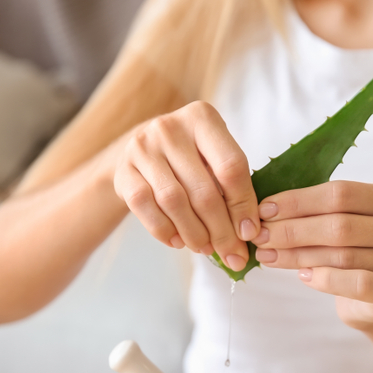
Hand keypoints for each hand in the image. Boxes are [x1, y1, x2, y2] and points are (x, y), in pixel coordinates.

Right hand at [113, 101, 259, 270]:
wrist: (142, 150)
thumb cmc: (190, 157)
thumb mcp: (214, 157)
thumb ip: (232, 186)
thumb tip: (247, 233)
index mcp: (203, 118)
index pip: (231, 167)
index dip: (243, 205)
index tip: (249, 233)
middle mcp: (170, 127)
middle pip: (203, 190)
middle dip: (221, 230)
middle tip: (231, 254)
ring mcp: (142, 147)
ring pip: (174, 202)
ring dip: (194, 233)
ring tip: (205, 249)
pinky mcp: (123, 170)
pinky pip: (145, 208)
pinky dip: (165, 230)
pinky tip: (178, 241)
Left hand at [252, 181, 372, 329]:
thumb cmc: (358, 252)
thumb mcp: (347, 222)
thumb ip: (319, 212)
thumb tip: (267, 210)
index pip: (341, 193)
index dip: (299, 201)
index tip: (265, 210)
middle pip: (340, 224)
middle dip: (293, 230)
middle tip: (261, 236)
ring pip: (343, 255)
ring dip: (298, 255)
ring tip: (269, 256)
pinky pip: (356, 283)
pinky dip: (325, 279)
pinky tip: (302, 276)